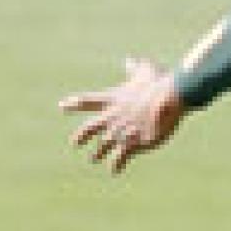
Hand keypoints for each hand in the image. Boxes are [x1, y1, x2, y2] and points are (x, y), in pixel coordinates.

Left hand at [59, 57, 186, 174]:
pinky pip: (120, 158)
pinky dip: (116, 165)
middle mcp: (112, 117)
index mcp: (113, 99)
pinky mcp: (132, 144)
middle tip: (75, 143)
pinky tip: (114, 171)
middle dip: (81, 136)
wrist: (168, 100)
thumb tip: (130, 60)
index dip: (73, 104)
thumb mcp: (146, 70)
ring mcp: (120, 132)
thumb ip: (135, 67)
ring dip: (98, 153)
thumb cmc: (159, 82)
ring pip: (103, 146)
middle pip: (89, 129)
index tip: (62, 106)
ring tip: (94, 158)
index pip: (87, 101)